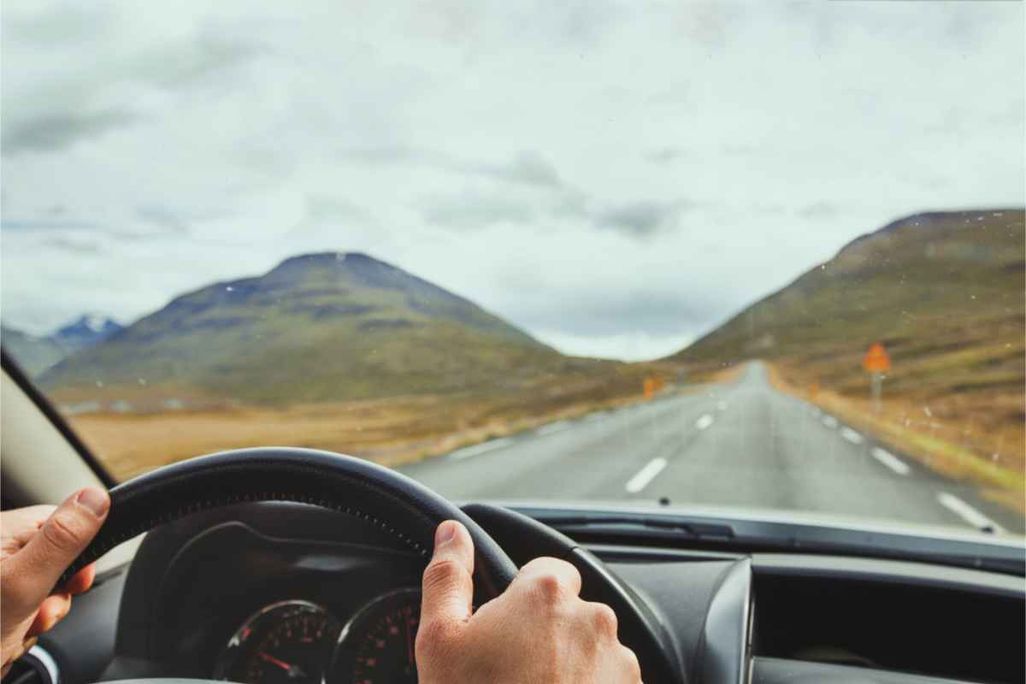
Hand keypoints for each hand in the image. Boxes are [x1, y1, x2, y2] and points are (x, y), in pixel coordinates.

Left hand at [1, 487, 109, 673]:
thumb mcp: (23, 585)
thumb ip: (61, 540)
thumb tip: (95, 496)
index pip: (62, 521)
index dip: (79, 553)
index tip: (76, 580)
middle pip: (54, 557)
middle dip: (55, 592)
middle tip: (38, 612)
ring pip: (38, 588)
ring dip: (37, 615)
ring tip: (16, 630)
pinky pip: (20, 607)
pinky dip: (20, 627)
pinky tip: (6, 636)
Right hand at [417, 520, 641, 682]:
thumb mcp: (440, 641)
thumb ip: (448, 576)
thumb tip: (452, 534)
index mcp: (547, 595)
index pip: (543, 570)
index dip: (518, 598)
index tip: (501, 630)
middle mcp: (594, 621)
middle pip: (568, 612)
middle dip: (544, 635)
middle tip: (508, 674)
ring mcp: (620, 665)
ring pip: (590, 652)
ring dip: (568, 669)